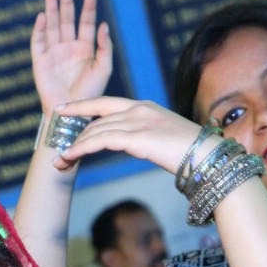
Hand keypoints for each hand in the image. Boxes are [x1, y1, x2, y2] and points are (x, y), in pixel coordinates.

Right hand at [30, 0, 112, 113]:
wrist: (71, 112)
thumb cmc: (90, 94)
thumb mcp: (103, 69)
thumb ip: (105, 47)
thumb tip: (104, 24)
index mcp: (85, 49)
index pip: (86, 23)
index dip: (88, 9)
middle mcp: (68, 48)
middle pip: (66, 20)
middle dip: (65, 3)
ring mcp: (53, 54)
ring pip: (52, 27)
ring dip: (51, 10)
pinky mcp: (40, 62)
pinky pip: (38, 42)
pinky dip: (39, 29)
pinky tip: (43, 16)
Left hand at [53, 97, 202, 172]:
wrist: (209, 157)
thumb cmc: (191, 154)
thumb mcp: (163, 139)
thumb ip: (144, 138)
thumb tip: (134, 146)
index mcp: (144, 107)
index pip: (105, 104)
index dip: (81, 106)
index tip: (62, 109)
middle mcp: (138, 110)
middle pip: (96, 120)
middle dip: (74, 135)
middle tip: (57, 152)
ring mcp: (138, 122)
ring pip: (95, 131)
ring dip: (74, 147)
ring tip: (59, 163)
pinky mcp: (137, 138)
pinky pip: (100, 141)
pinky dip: (81, 149)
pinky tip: (69, 157)